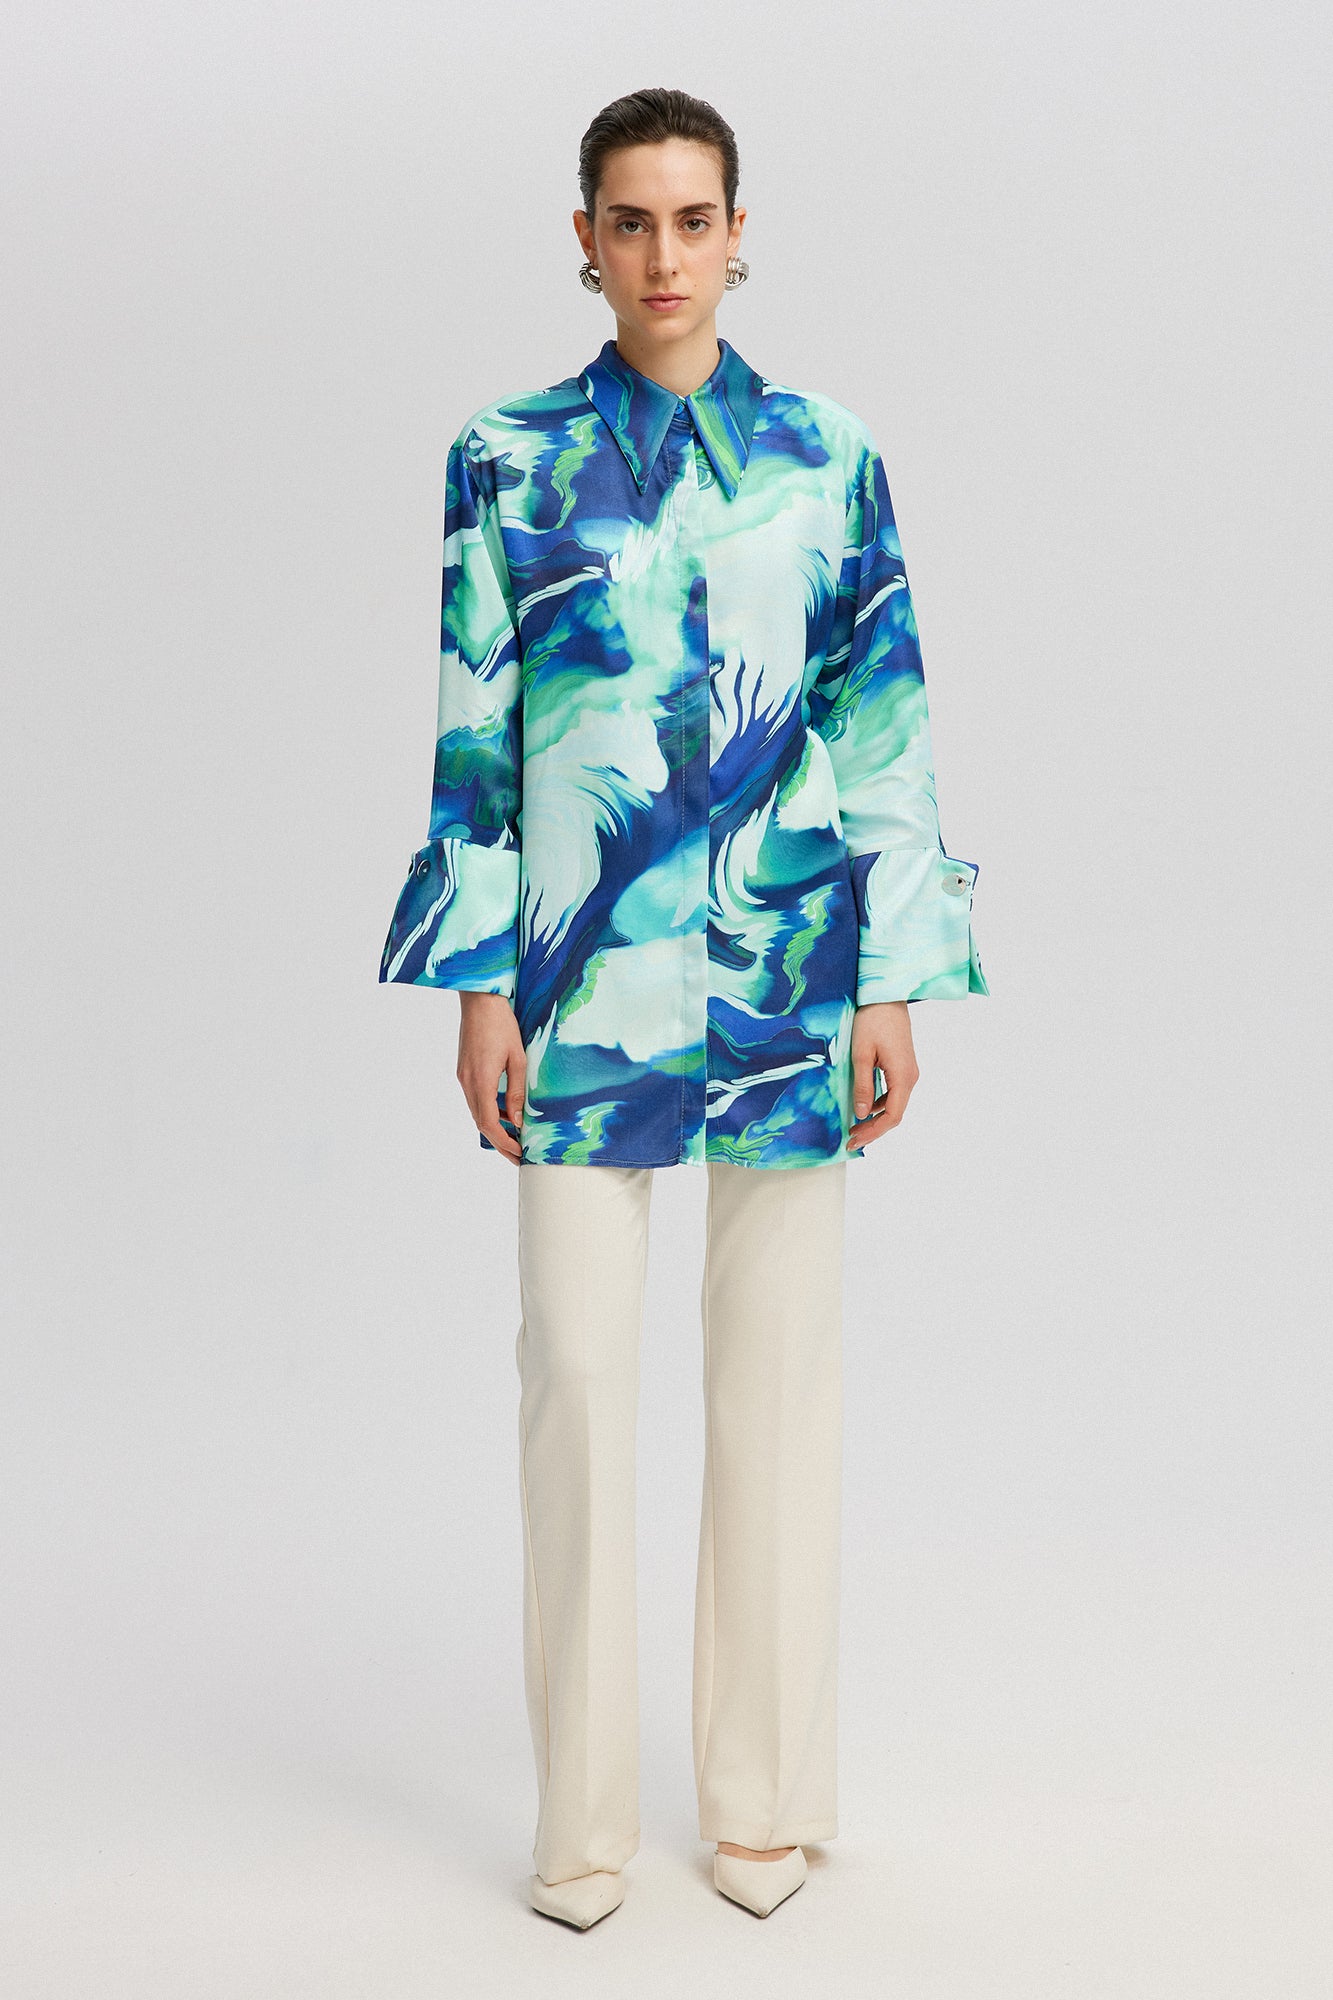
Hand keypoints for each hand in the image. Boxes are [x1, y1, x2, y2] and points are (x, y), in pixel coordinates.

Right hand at [457, 991, 525, 1162]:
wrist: (479, 1001)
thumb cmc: (501, 1025)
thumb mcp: (517, 1059)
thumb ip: (515, 1092)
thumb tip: (517, 1121)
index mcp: (480, 1081)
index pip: (488, 1123)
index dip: (504, 1142)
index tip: (519, 1153)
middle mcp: (467, 1083)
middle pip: (481, 1123)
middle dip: (500, 1142)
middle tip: (518, 1156)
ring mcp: (463, 1077)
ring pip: (477, 1112)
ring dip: (494, 1127)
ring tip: (515, 1138)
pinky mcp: (464, 1071)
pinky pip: (476, 1099)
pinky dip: (490, 1111)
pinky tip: (506, 1113)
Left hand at [847, 1000, 918, 1150]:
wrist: (886, 996)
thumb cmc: (872, 1020)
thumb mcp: (861, 1054)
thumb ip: (862, 1085)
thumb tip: (861, 1114)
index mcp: (903, 1076)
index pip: (891, 1116)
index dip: (873, 1132)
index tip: (854, 1140)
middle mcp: (910, 1077)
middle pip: (894, 1114)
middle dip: (873, 1130)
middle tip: (851, 1139)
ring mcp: (908, 1072)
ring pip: (894, 1105)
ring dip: (875, 1119)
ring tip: (854, 1127)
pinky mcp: (901, 1066)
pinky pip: (892, 1093)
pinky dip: (878, 1105)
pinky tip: (862, 1108)